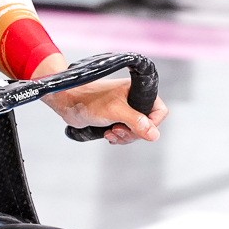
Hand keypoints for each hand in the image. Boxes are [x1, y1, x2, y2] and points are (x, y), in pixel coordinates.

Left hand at [43, 75, 165, 144]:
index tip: (139, 130)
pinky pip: (124, 133)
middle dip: (133, 133)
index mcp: (138, 92)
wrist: (68, 103)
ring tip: (110, 133)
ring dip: (124, 137)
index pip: (160, 111)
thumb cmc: (89, 101)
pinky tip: (107, 135)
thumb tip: (155, 135)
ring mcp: (124, 110)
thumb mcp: (116, 112)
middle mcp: (133, 100)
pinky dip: (118, 137)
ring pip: (136, 131)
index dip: (152, 124)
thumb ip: (136, 122)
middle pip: (148, 125)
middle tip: (117, 130)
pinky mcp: (115, 118)